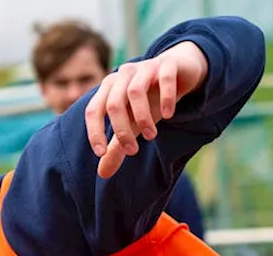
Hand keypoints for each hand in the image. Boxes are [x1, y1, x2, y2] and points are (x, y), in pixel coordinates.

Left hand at [85, 41, 208, 178]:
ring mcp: (145, 67)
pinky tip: (168, 115)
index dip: (94, 132)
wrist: (179, 70)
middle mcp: (123, 75)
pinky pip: (164, 79)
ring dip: (143, 117)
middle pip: (114, 104)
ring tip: (151, 136)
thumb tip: (102, 174)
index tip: (101, 153)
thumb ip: (117, 146)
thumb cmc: (151, 98)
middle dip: (122, 131)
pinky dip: (165, 98)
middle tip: (133, 151)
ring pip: (135, 91)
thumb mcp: (133, 124)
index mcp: (109, 88)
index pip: (93, 110)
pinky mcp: (168, 64)